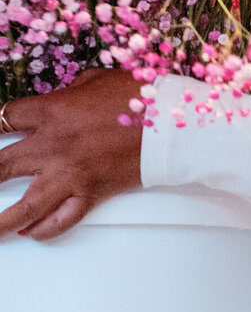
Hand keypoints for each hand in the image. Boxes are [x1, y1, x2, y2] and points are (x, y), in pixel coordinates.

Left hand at [0, 70, 143, 240]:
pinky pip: (60, 219)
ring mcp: (70, 173)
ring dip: (0, 221)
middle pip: (0, 165)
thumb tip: (62, 97)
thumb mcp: (98, 79)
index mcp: (53, 111)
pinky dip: (43, 229)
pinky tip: (30, 232)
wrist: (173, 124)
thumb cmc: (142, 98)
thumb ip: (71, 90)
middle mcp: (54, 145)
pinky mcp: (90, 193)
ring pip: (24, 205)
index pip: (6, 117)